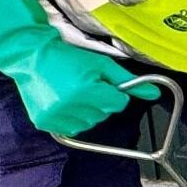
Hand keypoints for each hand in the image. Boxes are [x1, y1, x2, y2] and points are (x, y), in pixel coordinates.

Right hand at [11, 41, 159, 138]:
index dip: (112, 92)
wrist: (31, 57)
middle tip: (82, 85)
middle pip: (104, 114)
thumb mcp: (101, 64)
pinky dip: (72, 118)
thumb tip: (155, 94)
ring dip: (86, 111)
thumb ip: (128, 81)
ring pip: (89, 123)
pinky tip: (63, 102)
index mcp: (86, 90)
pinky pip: (71, 129)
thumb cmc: (68, 58)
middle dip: (99, 101)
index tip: (99, 82)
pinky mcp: (44, 123)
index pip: (118, 103)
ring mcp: (56, 116)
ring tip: (71, 92)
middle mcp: (70, 106)